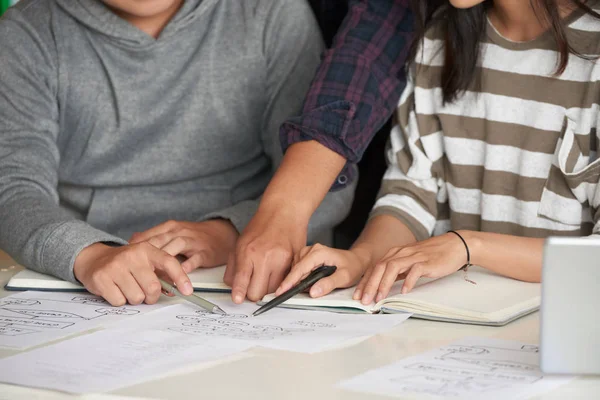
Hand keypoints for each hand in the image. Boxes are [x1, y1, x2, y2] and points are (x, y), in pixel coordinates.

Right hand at [73, 242, 191, 305]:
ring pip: (136, 297)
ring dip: (134, 299)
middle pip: (152, 288)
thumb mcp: (144, 262)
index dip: (180, 277)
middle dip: (151, 297)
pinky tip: (115, 289)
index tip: (187, 291)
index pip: (168, 262)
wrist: (94, 259)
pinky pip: (119, 301)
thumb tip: (176, 290)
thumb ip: (161, 274)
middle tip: (144, 293)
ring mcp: (115, 266)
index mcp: (146, 249)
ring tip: (127, 288)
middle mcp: (132, 255)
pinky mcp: (101, 278)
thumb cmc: (125, 264)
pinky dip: (119, 300)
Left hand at [129, 219, 237, 272]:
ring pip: (175, 250)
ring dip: (164, 265)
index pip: (149, 237)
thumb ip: (155, 237)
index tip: (125, 263)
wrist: (222, 234)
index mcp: (170, 228)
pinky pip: (194, 260)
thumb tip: (133, 240)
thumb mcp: (174, 232)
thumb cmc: (195, 236)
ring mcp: (193, 242)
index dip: (136, 251)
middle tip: (135, 275)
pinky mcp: (205, 252)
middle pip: (159, 244)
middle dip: (146, 259)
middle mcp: (180, 232)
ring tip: (155, 280)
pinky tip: (177, 277)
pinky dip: (185, 268)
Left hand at [226, 207, 306, 302]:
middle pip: (257, 293)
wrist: (284, 212)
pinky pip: (284, 283)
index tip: (237, 300)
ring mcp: (281, 261)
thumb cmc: (262, 226)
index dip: (239, 293)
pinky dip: (279, 282)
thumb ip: (234, 266)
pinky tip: (276, 272)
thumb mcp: (240, 242)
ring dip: (267, 289)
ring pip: (272, 291)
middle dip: (253, 294)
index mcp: (248, 252)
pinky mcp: (294, 262)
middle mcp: (264, 257)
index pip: (241, 279)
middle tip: (252, 287)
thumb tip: (232, 286)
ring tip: (265, 276)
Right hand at [276, 244, 368, 297]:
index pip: (300, 268)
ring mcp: (309, 252)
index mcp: (319, 252)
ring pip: (295, 268)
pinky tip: (303, 284)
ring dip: (296, 280)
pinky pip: (298, 268)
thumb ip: (329, 284)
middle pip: (296, 268)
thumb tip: (313, 292)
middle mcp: (312, 249)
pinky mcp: (308, 257)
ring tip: (299, 290)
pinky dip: (299, 277)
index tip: (280, 291)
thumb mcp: (344, 277)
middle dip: (291, 282)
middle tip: (286, 295)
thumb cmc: (352, 266)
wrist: (356, 260)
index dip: (289, 281)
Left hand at [355, 231, 469, 304]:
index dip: (365, 282)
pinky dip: (408, 281)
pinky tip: (404, 291)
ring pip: (393, 267)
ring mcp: (414, 256)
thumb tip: (383, 286)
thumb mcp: (409, 263)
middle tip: (364, 300)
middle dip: (370, 285)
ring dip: (384, 284)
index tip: (358, 296)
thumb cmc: (431, 256)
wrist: (454, 245)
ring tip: (379, 298)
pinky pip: (414, 271)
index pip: (375, 268)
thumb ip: (397, 272)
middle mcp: (401, 253)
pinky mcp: (426, 261)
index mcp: (395, 253)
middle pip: (380, 267)